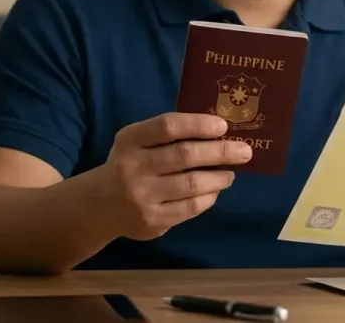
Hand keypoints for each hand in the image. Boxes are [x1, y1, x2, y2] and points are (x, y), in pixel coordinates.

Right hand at [102, 112, 252, 240]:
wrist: (99, 205)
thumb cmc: (129, 164)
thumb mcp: (136, 142)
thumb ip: (168, 135)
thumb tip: (219, 131)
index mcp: (130, 140)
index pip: (168, 126)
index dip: (198, 124)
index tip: (223, 125)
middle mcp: (132, 167)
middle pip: (184, 156)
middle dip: (220, 152)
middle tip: (245, 151)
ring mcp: (142, 196)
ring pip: (192, 185)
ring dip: (219, 177)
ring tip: (230, 173)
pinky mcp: (152, 220)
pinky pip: (190, 207)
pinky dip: (209, 197)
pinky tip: (214, 191)